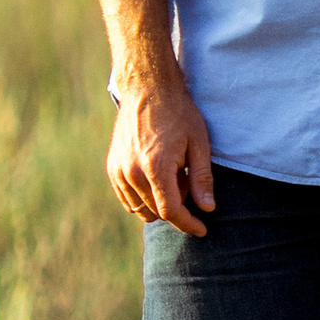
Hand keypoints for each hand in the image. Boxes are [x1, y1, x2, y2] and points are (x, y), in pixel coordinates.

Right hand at [108, 72, 215, 233]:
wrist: (147, 89)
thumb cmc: (179, 114)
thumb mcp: (199, 144)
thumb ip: (202, 179)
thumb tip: (207, 208)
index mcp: (155, 167)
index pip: (171, 211)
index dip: (188, 224)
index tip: (202, 229)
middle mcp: (132, 172)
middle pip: (157, 212)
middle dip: (177, 206)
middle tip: (187, 179)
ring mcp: (118, 171)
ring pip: (140, 209)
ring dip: (159, 202)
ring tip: (172, 174)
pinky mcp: (112, 168)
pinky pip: (128, 199)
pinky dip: (144, 198)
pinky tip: (157, 177)